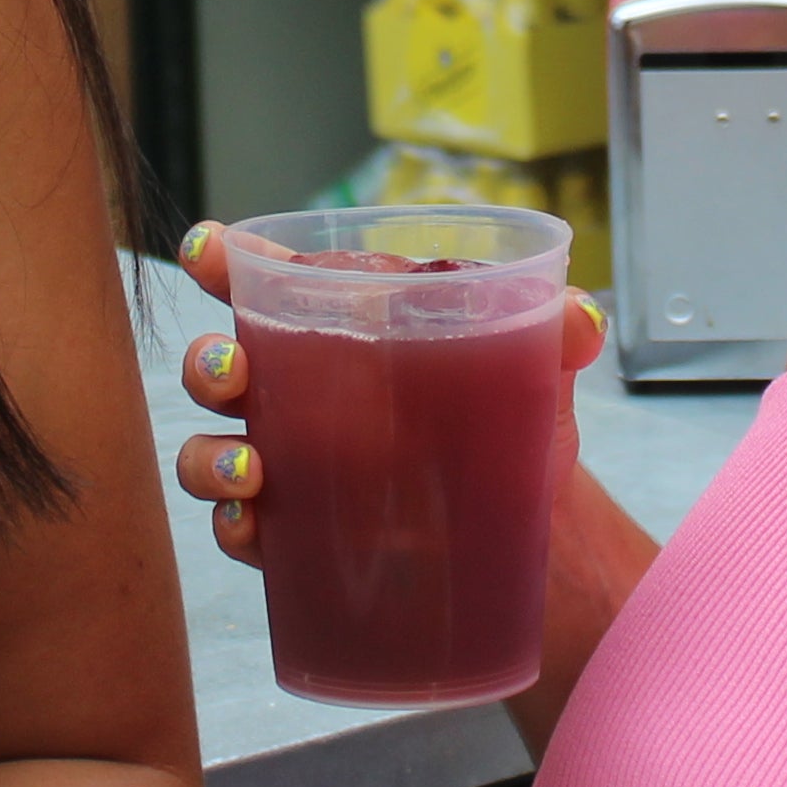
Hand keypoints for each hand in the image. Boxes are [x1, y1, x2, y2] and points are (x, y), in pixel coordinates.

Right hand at [163, 221, 607, 571]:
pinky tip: (254, 528)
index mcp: (344, 334)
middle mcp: (298, 395)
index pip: (267, 284)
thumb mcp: (536, 373)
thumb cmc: (510, 428)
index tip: (207, 249)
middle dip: (208, 364)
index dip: (223, 260)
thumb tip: (580, 315)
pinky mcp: (293, 536)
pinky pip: (238, 530)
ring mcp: (288, 467)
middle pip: (220, 366)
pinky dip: (234, 528)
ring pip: (212, 451)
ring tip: (249, 470)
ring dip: (210, 457)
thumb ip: (557, 333)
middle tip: (235, 372)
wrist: (524, 531)